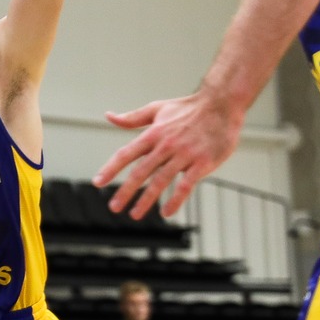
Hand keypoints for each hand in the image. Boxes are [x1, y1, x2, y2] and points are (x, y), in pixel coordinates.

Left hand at [94, 90, 242, 218]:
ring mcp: (183, 155)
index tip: (98, 183)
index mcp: (153, 133)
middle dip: (125, 191)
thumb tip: (109, 117)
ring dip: (146, 200)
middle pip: (140, 172)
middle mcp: (165, 145)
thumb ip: (132, 118)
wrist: (221, 104)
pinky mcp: (201, 163)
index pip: (126, 153)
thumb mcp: (157, 108)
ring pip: (161, 181)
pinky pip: (185, 186)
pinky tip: (166, 212)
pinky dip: (175, 200)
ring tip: (135, 214)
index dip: (111, 169)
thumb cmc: (188, 108)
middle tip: (114, 207)